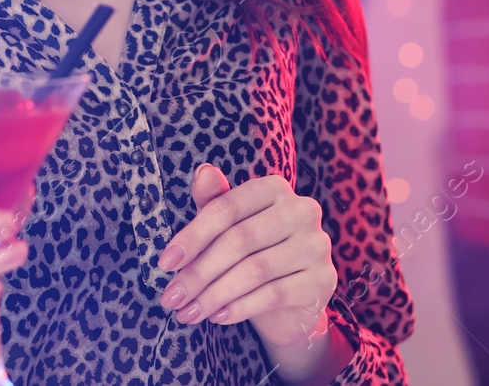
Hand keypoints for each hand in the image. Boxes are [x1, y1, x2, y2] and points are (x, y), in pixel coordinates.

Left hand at [157, 165, 336, 352]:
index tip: (165, 263)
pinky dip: (240, 307)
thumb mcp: (228, 226)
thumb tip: (202, 171)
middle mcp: (301, 210)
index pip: (226, 208)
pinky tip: (217, 316)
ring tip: (188, 312)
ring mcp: (316, 244)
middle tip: (172, 296)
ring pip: (255, 270)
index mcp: (274, 188)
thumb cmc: (252, 254)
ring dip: (214, 294)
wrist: (290, 303)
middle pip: (239, 240)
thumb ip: (213, 201)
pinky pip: (274, 294)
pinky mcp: (324, 279)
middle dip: (199, 272)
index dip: (192, 236)